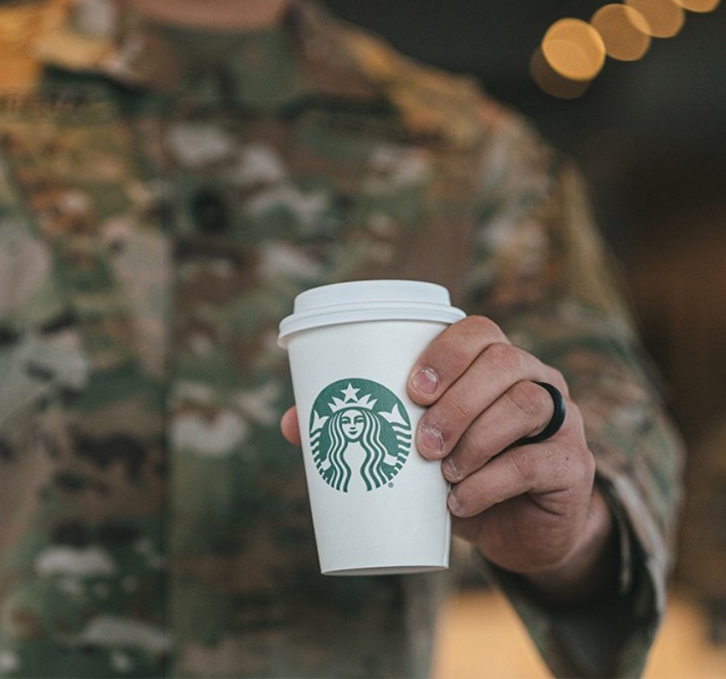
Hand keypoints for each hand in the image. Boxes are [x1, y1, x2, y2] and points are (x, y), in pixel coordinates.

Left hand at [280, 315, 616, 601]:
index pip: (480, 330)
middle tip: (419, 443)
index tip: (410, 388)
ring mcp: (562, 420)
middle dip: (457, 399)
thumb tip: (289, 423)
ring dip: (475, 437)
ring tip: (440, 472)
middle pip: (505, 362)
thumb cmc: (457, 473)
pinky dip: (491, 482)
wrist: (519, 531)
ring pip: (525, 405)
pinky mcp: (572, 466)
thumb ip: (364, 428)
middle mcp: (535, 379)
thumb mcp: (414, 451)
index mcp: (494, 363)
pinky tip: (460, 503)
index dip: (446, 349)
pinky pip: (537, 462)